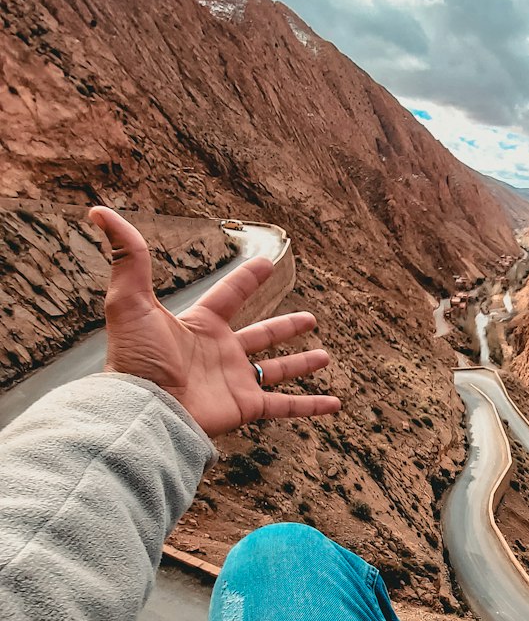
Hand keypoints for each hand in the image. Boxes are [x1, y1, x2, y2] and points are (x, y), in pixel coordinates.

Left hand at [90, 207, 340, 437]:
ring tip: (325, 355)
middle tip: (309, 319)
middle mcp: (221, 353)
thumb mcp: (130, 301)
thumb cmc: (136, 359)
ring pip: (277, 370)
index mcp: (200, 326)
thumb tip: (100, 211)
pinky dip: (311, 406)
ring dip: (301, 364)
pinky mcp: (246, 407)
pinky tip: (335, 403)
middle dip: (284, 327)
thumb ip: (128, 257)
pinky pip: (286, 407)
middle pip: (261, 336)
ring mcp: (235, 381)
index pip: (230, 296)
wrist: (145, 409)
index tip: (268, 264)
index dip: (248, 279)